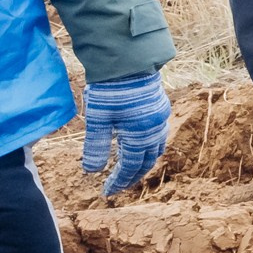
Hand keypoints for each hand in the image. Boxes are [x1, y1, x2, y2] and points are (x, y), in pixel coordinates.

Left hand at [81, 73, 170, 195]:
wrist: (129, 60)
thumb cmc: (111, 89)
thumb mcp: (98, 119)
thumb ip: (95, 146)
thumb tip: (90, 172)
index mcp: (140, 135)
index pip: (130, 167)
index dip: (118, 181)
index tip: (107, 192)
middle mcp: (155, 130)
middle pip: (147, 161)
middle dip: (132, 176)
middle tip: (118, 185)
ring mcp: (160, 118)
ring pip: (156, 149)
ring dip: (143, 162)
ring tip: (130, 168)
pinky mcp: (161, 108)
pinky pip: (159, 135)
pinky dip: (149, 147)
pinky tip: (139, 144)